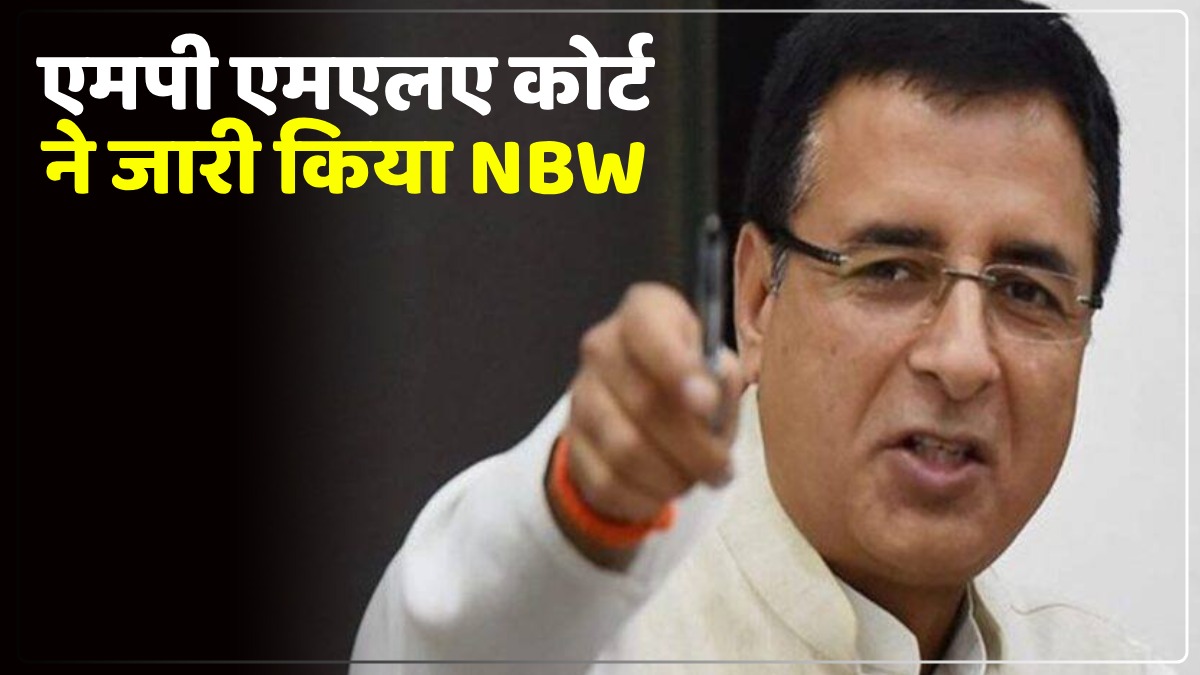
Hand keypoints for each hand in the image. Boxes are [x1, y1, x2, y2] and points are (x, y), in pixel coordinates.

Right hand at [547, 282, 745, 566]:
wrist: (640, 411)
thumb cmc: (692, 383)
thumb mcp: (718, 371)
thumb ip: (721, 381)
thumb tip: (707, 400)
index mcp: (644, 313)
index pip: (647, 327)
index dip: (676, 366)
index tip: (706, 404)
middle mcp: (602, 346)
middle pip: (644, 402)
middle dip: (693, 448)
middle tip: (722, 471)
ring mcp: (580, 395)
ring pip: (625, 449)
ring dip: (671, 477)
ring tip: (694, 481)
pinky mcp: (571, 443)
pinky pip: (607, 482)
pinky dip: (644, 498)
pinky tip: (663, 492)